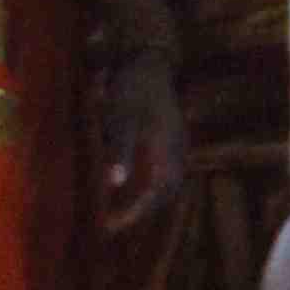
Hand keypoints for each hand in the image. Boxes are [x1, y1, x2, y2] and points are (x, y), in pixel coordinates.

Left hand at [89, 43, 182, 230]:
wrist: (149, 63)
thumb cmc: (131, 92)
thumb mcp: (120, 119)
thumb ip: (120, 151)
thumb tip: (114, 184)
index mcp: (166, 150)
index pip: (155, 193)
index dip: (134, 213)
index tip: (111, 226)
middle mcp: (177, 152)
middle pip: (165, 193)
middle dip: (141, 212)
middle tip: (114, 225)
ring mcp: (177, 146)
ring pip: (168, 183)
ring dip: (147, 201)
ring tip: (123, 211)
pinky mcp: (172, 140)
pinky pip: (166, 172)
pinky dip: (151, 187)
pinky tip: (134, 186)